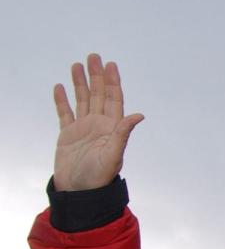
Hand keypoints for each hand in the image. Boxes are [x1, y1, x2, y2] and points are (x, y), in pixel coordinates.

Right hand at [52, 53, 144, 190]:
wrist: (79, 191)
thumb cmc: (99, 176)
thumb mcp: (113, 154)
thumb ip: (123, 133)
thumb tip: (139, 115)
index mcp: (112, 128)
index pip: (113, 99)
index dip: (113, 82)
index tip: (111, 65)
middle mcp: (99, 125)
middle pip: (98, 95)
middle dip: (96, 76)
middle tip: (93, 56)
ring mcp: (83, 129)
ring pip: (82, 100)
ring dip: (80, 83)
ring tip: (77, 65)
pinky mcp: (67, 135)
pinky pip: (65, 113)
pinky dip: (62, 100)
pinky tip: (61, 87)